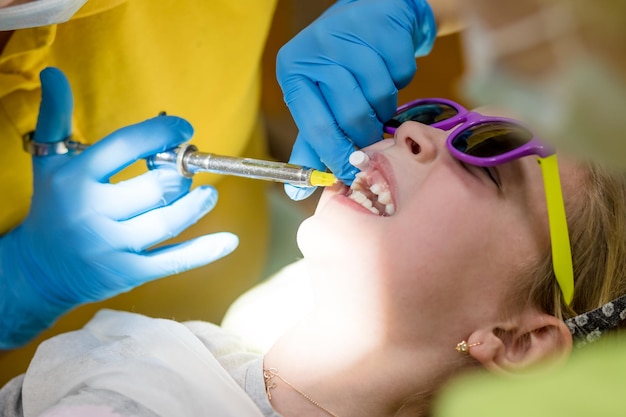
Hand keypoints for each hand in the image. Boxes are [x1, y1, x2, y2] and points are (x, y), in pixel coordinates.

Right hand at [0, 67, 237, 348]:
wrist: (39, 270)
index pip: (126, 146)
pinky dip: (205, 251)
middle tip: (187, 168)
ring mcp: (111, 246)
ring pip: (169, 220)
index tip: (184, 129)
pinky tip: (229, 241)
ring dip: (196, 204)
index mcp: (75, 178)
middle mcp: (92, 212)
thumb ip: (55, 117)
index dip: (162, 133)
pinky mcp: (128, 273)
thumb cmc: (53, 206)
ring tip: (207, 193)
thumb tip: (53, 72)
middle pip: (156, 186)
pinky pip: (174, 261)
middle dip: (180, 173)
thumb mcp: (48, 162)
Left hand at [277, 0, 436, 199]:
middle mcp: (316, 49)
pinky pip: (401, 75)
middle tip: (369, 129)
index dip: (337, 156)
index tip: (353, 172)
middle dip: (366, 132)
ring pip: (380, 96)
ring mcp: (350, 34)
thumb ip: (310, 145)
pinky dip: (400, 81)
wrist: (372, 17)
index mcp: (293, 72)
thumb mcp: (317, 103)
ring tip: (375, 94)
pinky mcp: (382, 25)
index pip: (317, 128)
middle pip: (352, 116)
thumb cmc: (339, 69)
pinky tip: (388, 70)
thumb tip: (297, 190)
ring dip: (384, 106)